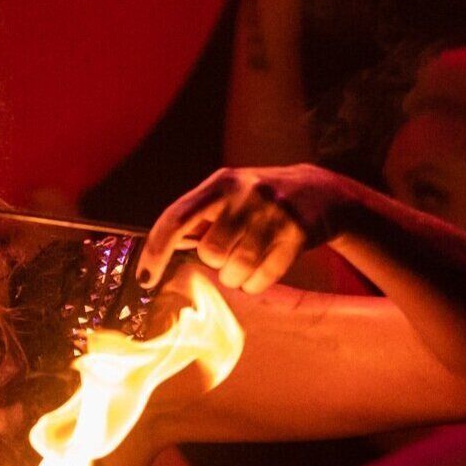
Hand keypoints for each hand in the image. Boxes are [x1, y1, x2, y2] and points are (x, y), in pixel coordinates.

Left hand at [137, 165, 360, 294]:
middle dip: (216, 262)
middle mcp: (245, 192)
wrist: (321, 192)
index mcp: (220, 183)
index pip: (176, 219)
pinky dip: (257, 282)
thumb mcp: (229, 196)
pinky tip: (264, 268)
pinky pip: (264, 277)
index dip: (157, 250)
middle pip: (211, 252)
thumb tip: (162, 249)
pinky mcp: (298, 232)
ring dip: (237, 275)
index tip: (145, 277)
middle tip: (231, 251)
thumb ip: (199, 219)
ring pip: (237, 268)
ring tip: (248, 260)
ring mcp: (274, 212)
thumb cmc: (261, 201)